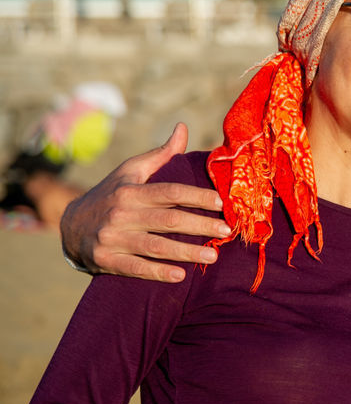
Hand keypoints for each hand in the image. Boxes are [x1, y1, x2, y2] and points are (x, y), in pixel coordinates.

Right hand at [60, 124, 230, 282]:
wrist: (69, 225)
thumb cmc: (111, 194)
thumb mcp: (131, 171)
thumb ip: (161, 154)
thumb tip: (183, 128)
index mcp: (131, 192)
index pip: (170, 193)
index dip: (197, 197)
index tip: (222, 203)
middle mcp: (121, 214)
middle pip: (168, 221)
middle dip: (200, 226)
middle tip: (226, 231)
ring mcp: (112, 238)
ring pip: (156, 247)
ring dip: (187, 252)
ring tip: (213, 257)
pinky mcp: (105, 260)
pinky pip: (135, 268)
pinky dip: (158, 273)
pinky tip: (180, 275)